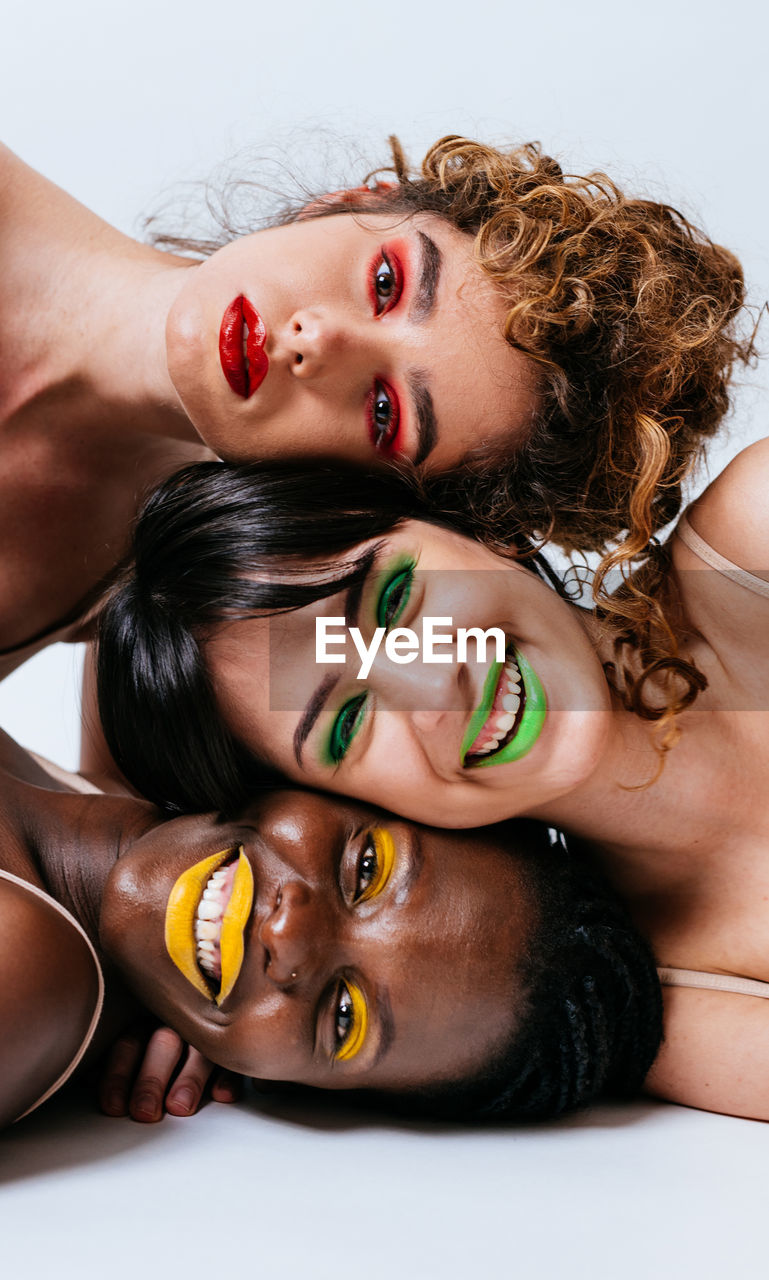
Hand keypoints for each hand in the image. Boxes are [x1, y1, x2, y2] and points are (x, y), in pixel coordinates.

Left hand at [97, 1021, 241, 1122]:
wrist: (208, 992)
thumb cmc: (154, 1031)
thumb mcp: (131, 1034)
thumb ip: (115, 1054)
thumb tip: (86, 1079)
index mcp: (146, 1015)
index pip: (128, 1042)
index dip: (118, 1074)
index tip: (113, 1107)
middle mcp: (177, 1019)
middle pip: (163, 1043)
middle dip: (151, 1079)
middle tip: (144, 1112)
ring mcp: (209, 1028)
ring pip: (200, 1049)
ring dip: (190, 1078)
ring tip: (180, 1107)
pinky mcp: (236, 1042)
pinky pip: (235, 1056)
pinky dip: (230, 1074)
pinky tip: (223, 1094)